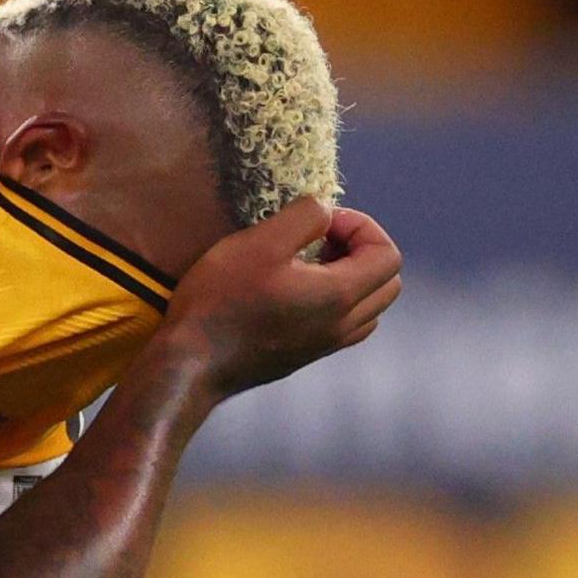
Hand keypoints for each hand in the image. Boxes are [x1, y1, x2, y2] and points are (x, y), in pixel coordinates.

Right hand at [153, 198, 402, 399]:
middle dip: (363, 251)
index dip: (361, 226)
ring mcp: (324, 346)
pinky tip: (295, 290)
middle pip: (388, 284)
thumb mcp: (261, 241)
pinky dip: (336, 301)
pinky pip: (345, 326)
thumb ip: (305, 217)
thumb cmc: (221, 300)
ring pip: (369, 308)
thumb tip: (326, 213)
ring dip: (352, 278)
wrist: (189, 363)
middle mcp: (341, 326)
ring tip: (310, 264)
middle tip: (321, 240)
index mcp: (339, 296)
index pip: (387, 255)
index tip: (322, 224)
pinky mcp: (304, 356)